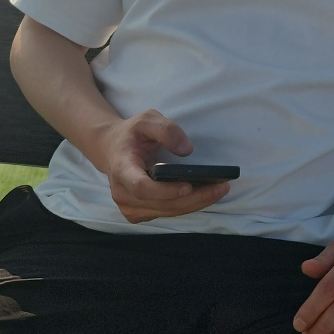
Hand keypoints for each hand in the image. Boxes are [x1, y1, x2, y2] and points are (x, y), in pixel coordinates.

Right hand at [94, 110, 231, 223]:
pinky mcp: (138, 213)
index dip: (165, 191)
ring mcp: (129, 206)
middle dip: (194, 198)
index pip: (141, 187)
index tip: (189, 186)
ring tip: (219, 191)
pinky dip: (186, 206)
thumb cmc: (131, 134)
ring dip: (195, 204)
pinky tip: (204, 195)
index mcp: (121, 169)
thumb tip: (187, 150)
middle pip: (161, 204)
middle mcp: (122, 192)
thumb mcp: (147, 120)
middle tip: (221, 188)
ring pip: (167, 211)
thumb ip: (166, 129)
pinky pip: (166, 213)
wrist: (112, 149)